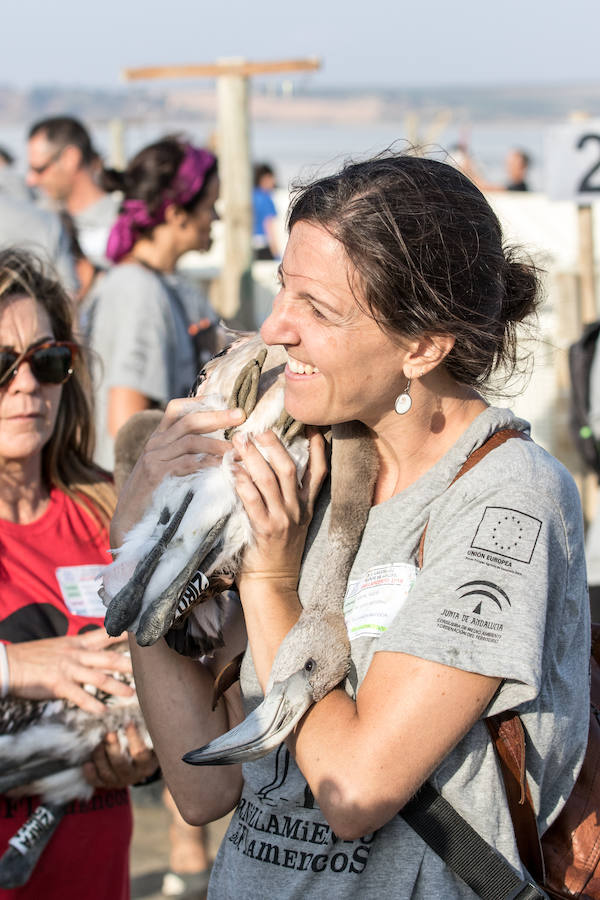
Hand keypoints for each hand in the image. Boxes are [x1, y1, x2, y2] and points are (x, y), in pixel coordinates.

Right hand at [6, 630, 134, 714]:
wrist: (10, 664)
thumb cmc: (34, 656)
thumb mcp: (60, 646)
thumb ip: (79, 648)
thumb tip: (95, 651)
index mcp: (77, 643)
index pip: (106, 635)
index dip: (125, 634)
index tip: (142, 633)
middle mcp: (76, 654)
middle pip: (109, 658)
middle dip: (130, 664)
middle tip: (149, 669)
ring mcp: (68, 669)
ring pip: (98, 678)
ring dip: (117, 687)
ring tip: (131, 695)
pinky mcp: (58, 684)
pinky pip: (78, 695)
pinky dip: (91, 703)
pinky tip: (102, 711)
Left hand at [83, 722, 157, 788]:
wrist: (137, 763)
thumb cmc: (143, 743)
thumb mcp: (148, 737)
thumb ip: (144, 726)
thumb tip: (138, 704)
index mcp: (146, 764)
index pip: (140, 752)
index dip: (133, 737)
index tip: (128, 721)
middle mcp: (134, 776)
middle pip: (120, 764)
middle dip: (112, 747)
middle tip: (108, 732)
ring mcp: (119, 781)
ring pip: (106, 773)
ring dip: (99, 756)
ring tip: (97, 742)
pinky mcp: (106, 784)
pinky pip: (96, 782)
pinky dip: (90, 773)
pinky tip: (87, 763)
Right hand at [110, 398, 245, 545]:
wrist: (128, 522)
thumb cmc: (153, 498)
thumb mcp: (166, 470)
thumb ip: (184, 455)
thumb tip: (217, 446)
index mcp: (158, 439)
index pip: (177, 409)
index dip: (200, 401)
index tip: (224, 400)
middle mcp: (155, 443)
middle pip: (189, 420)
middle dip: (218, 416)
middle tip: (241, 415)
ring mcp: (153, 457)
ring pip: (191, 440)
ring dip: (218, 443)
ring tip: (239, 449)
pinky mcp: (156, 474)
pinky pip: (187, 463)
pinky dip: (208, 462)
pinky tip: (224, 465)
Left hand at [233, 428, 326, 592]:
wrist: (273, 583)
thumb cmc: (276, 551)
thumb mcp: (292, 522)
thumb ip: (287, 497)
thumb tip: (270, 465)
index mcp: (307, 505)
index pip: (319, 470)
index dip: (317, 445)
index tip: (309, 423)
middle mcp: (298, 509)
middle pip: (289, 467)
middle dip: (273, 444)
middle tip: (257, 429)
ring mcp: (282, 519)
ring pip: (269, 479)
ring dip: (253, 457)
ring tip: (239, 442)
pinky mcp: (265, 530)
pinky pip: (252, 500)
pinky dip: (242, 482)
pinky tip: (232, 470)